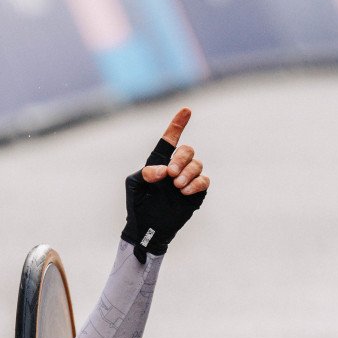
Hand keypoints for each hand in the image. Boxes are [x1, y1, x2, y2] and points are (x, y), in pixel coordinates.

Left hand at [121, 108, 209, 261]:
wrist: (146, 227)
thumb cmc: (137, 205)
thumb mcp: (133, 186)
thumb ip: (144, 174)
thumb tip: (163, 170)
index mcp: (159, 162)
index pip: (170, 140)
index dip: (177, 125)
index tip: (186, 110)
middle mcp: (175, 167)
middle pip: (187, 150)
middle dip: (181, 158)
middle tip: (171, 173)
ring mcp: (187, 179)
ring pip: (197, 165)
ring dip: (187, 173)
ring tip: (176, 185)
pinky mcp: (196, 193)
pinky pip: (204, 180)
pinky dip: (196, 183)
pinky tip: (184, 191)